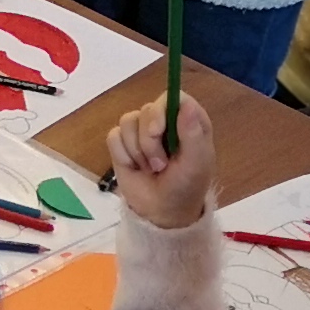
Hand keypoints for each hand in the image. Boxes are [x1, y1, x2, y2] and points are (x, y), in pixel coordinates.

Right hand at [106, 90, 216, 229]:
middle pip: (147, 109)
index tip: (158, 131)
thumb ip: (192, 134)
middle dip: (148, 141)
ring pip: (127, 121)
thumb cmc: (186, 187)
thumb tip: (186, 105)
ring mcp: (141, 131)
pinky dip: (122, 155)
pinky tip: (134, 167)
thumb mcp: (196, 164)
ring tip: (151, 169)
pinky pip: (113, 136)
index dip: (162, 110)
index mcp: (188, 121)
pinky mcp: (122, 143)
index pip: (172, 97)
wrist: (161, 212)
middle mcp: (164, 121)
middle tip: (160, 164)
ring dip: (137, 151)